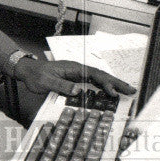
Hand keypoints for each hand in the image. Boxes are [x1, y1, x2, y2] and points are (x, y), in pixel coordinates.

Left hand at [14, 57, 136, 97]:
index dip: (106, 83)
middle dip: (116, 83)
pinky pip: (92, 81)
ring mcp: (77, 73)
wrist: (27, 70)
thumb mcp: (46, 82)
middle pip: (101, 75)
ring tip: (126, 91)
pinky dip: (102, 86)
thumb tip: (78, 91)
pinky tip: (108, 92)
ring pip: (98, 78)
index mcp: (73, 68)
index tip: (114, 92)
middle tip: (132, 90)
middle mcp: (77, 69)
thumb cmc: (35, 75)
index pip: (94, 75)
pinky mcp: (74, 78)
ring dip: (112, 84)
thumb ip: (62, 86)